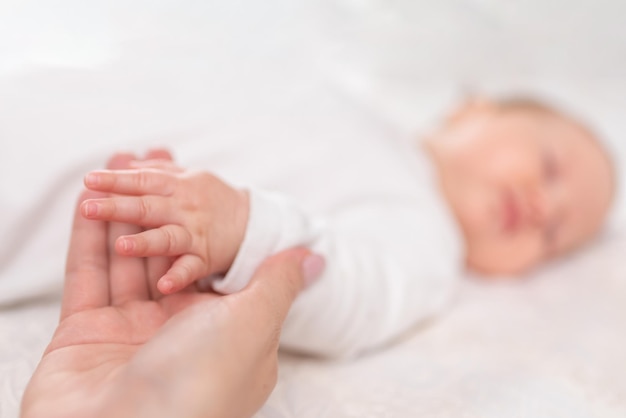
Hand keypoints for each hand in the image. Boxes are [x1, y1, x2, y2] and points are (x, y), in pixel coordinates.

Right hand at [21, 152, 323, 417]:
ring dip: (118, 218)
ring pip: (125, 263)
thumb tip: (315, 257)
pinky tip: (88, 206)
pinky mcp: (85, 336)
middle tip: (143, 166)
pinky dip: (89, 241)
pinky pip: (88, 278)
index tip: (190, 186)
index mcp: (222, 331)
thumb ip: (278, 284)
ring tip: (112, 173)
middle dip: (154, 212)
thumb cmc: (201, 386)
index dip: (200, 224)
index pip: (210, 264)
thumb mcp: (253, 325)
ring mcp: (130, 334)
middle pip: (165, 257)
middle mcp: (177, 333)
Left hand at [80, 160, 248, 293]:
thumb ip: (157, 171)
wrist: (252, 223)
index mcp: (177, 186)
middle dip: (117, 208)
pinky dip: (179, 277)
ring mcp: (195, 234)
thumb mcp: (188, 177)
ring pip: (167, 238)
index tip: (89, 179)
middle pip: (148, 207)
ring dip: (145, 243)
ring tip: (122, 246)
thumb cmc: (213, 198)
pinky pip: (191, 269)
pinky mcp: (206, 258)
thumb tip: (123, 163)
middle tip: (89, 208)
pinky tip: (164, 285)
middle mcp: (183, 209)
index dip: (116, 180)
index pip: (143, 181)